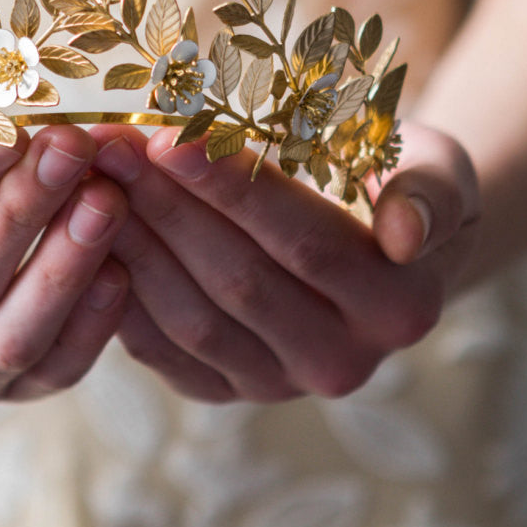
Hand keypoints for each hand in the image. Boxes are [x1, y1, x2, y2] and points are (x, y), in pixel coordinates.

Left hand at [90, 121, 480, 402]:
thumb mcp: (438, 167)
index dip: (232, 189)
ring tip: (92, 177)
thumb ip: (429, 191)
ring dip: (133, 245)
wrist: (380, 242)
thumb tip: (404, 234)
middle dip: (166, 209)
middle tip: (109, 146)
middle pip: (238, 282)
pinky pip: (160, 348)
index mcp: (399, 308)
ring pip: (191, 317)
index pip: (302, 243)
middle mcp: (342, 363)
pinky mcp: (223, 390)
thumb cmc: (401, 180)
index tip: (168, 135)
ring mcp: (277, 386)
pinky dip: (119, 294)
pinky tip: (88, 235)